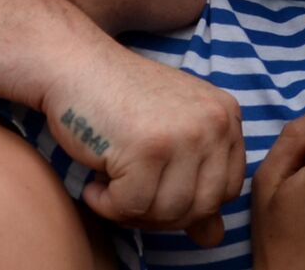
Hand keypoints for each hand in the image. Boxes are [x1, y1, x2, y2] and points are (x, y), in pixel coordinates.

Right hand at [41, 42, 244, 242]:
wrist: (76, 66)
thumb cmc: (122, 102)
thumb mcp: (171, 136)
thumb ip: (196, 184)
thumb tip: (213, 239)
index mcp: (227, 117)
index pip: (226, 190)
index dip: (188, 203)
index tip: (156, 186)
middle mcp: (215, 123)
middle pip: (201, 207)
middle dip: (160, 213)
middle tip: (129, 191)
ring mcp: (184, 135)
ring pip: (168, 212)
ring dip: (131, 210)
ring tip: (112, 181)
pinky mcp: (149, 148)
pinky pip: (132, 207)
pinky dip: (106, 204)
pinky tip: (95, 179)